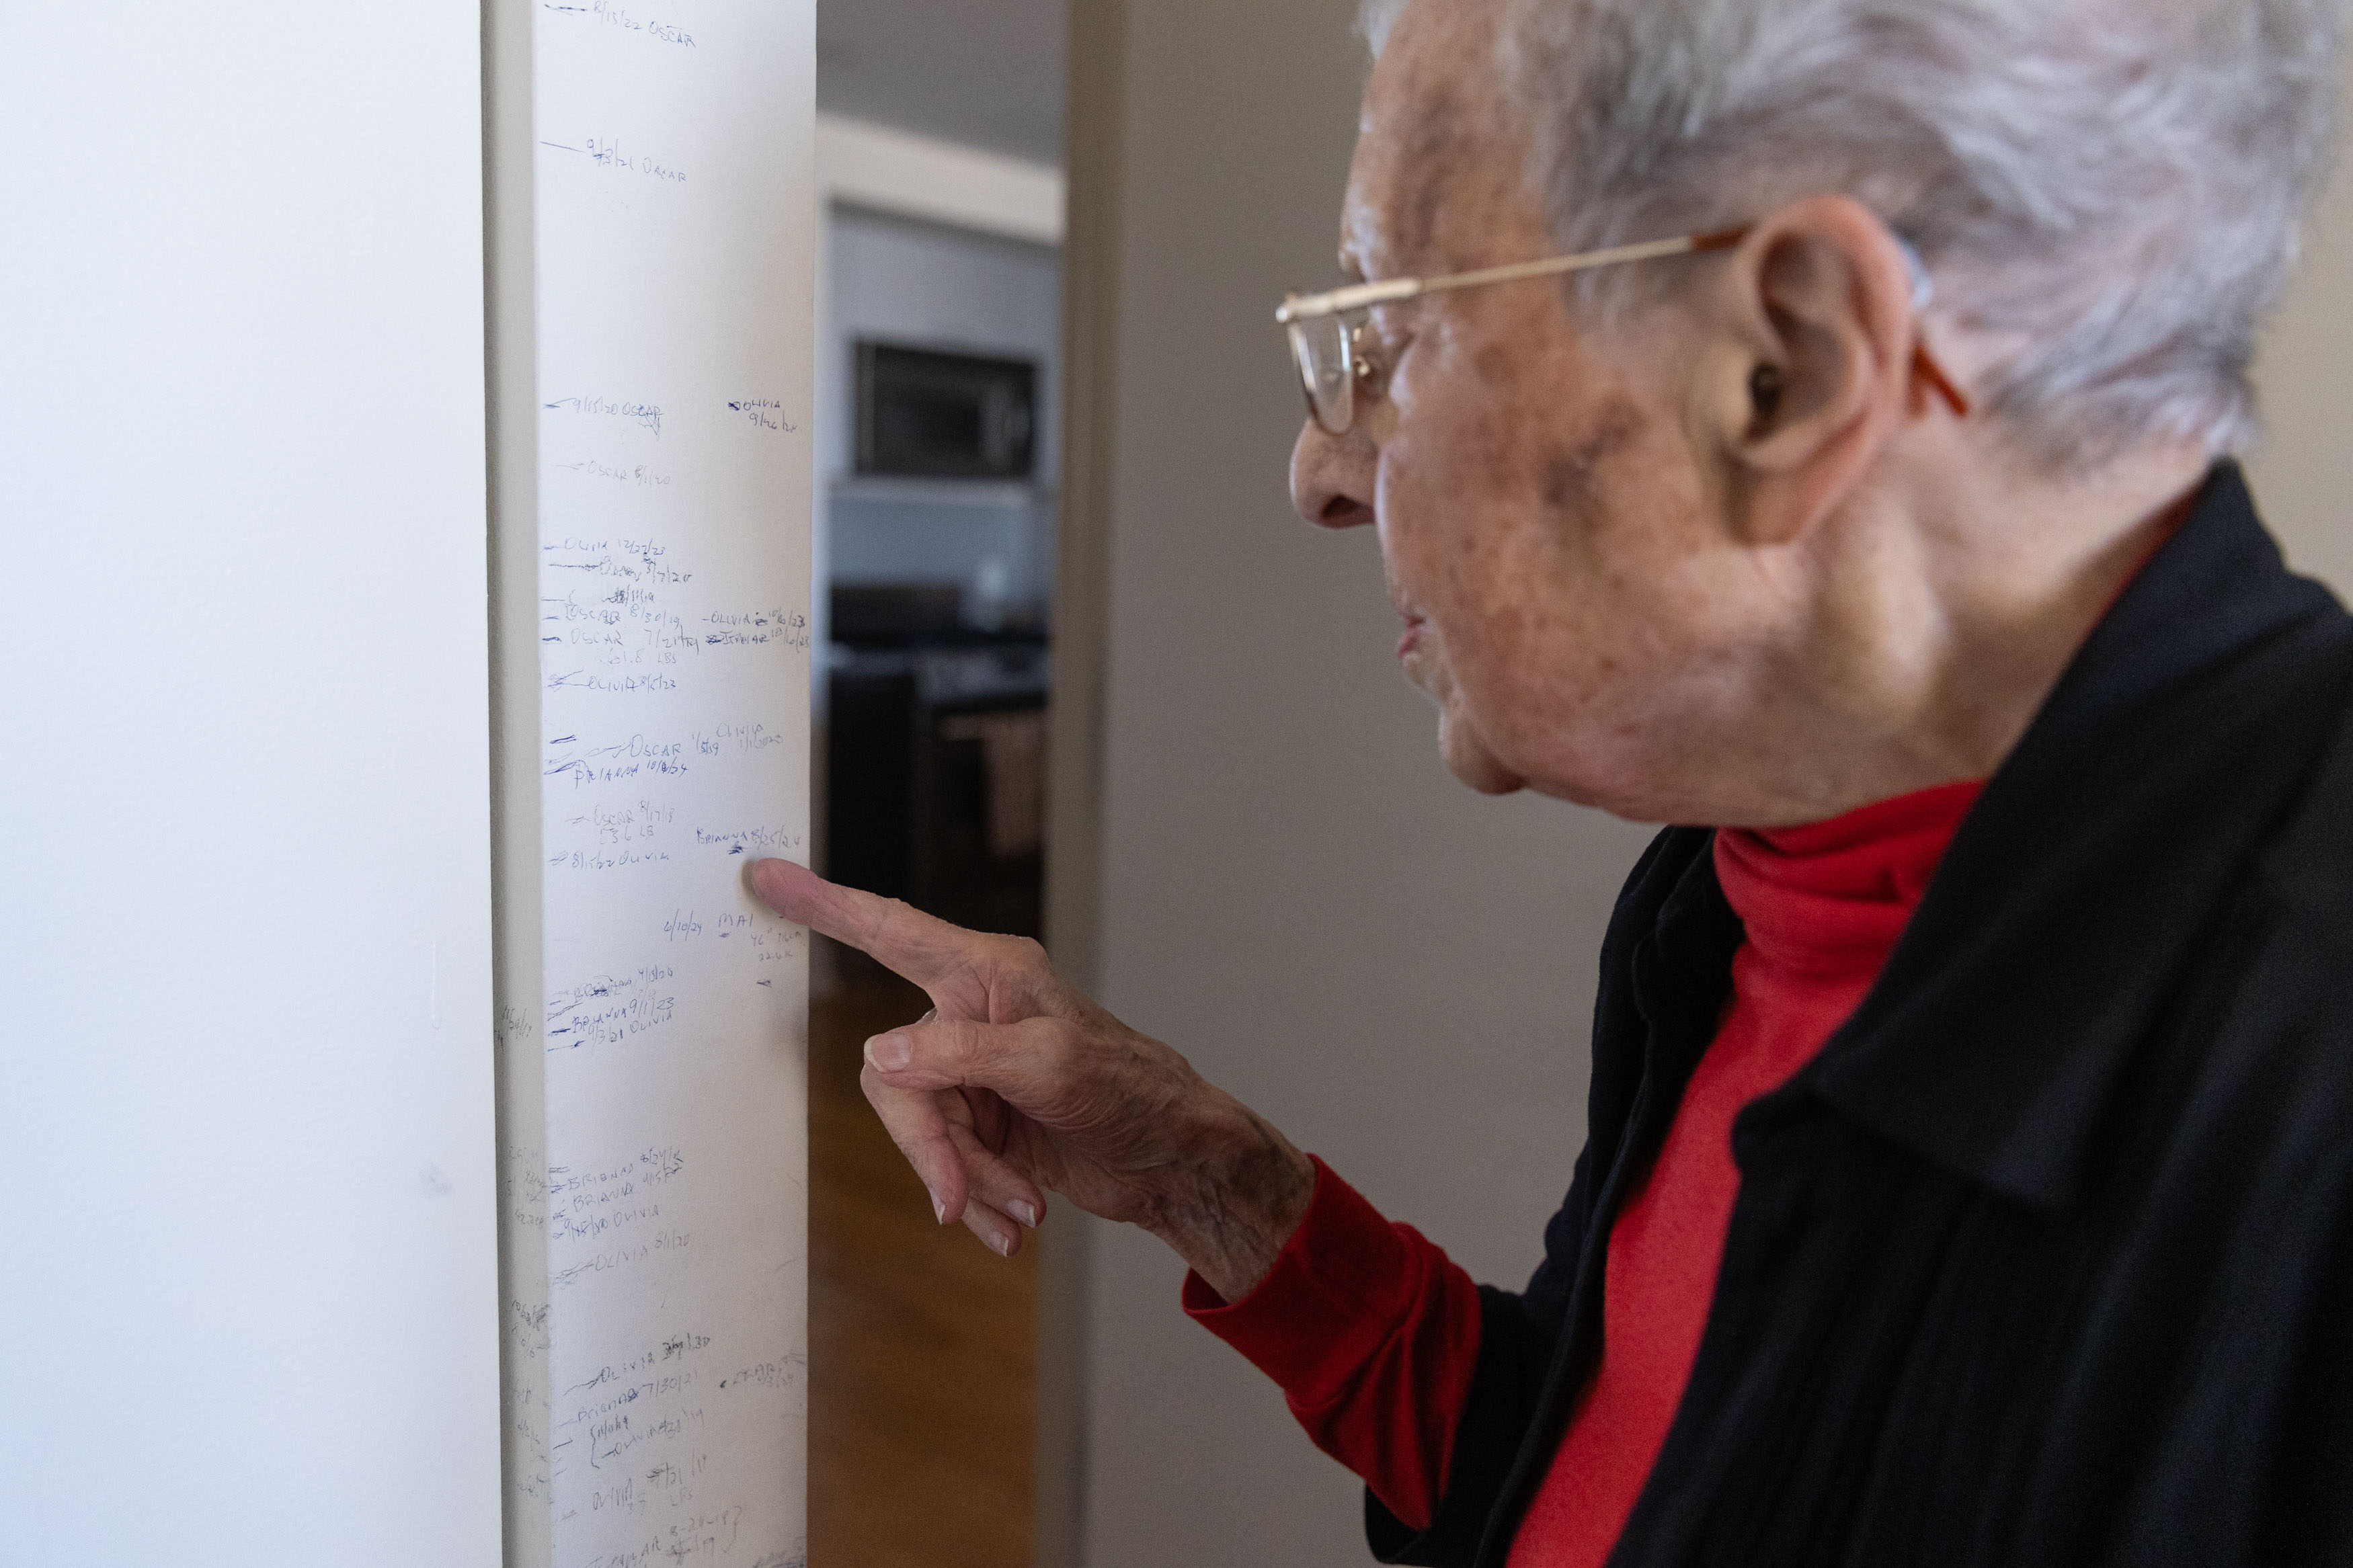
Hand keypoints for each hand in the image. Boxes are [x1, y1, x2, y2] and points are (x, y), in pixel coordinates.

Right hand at [748, 858, 1315, 1298]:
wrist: (1172, 1160)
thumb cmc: (1130, 1090)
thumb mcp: (1049, 1065)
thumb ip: (960, 1056)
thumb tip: (881, 1056)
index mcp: (985, 974)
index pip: (889, 930)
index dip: (825, 904)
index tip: (766, 873)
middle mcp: (969, 1015)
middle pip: (895, 1078)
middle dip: (930, 1147)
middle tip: (962, 1198)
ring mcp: (972, 1073)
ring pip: (919, 1130)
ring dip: (967, 1181)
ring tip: (1021, 1212)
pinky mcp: (981, 1122)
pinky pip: (944, 1163)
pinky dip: (978, 1198)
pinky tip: (1015, 1223)